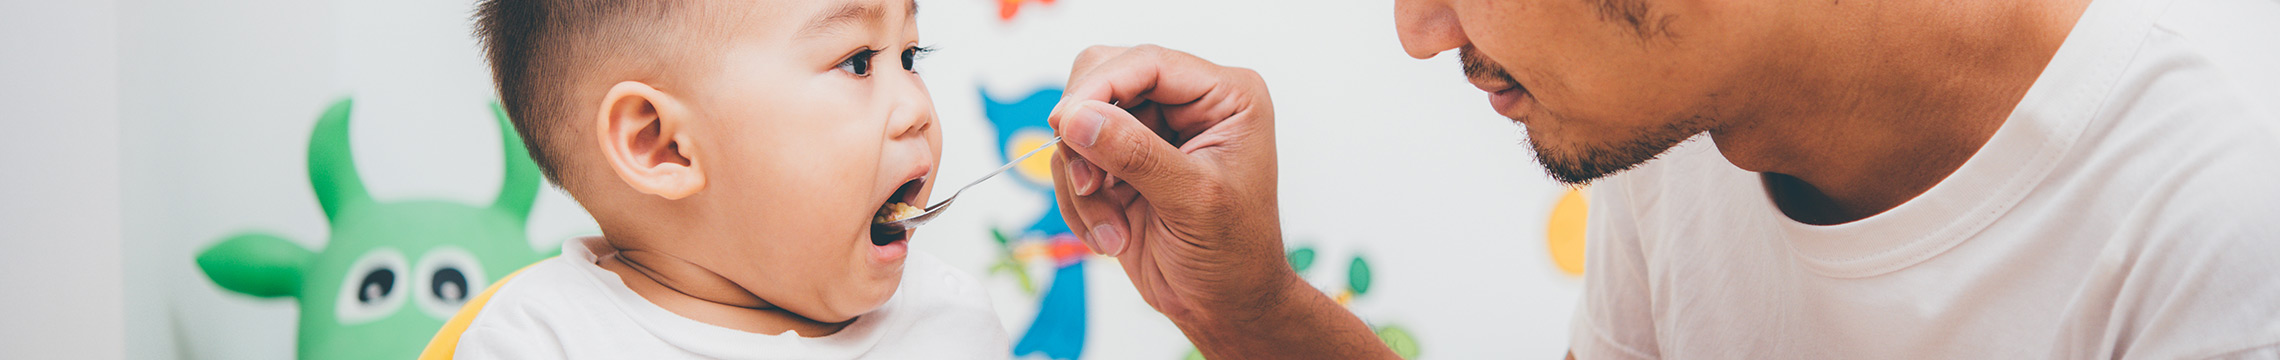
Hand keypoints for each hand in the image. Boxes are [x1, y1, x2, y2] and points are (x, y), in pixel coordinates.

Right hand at [1050, 45, 1394, 358]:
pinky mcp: (1122, 163)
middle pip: (1102, 79)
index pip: (1147, 63)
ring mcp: (1151, 133)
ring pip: (1080, 126)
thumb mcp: (1192, 202)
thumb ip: (1136, 154)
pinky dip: (1079, 204)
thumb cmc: (1233, 257)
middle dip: (1087, 136)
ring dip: (1084, 184)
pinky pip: (1072, 162)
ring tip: (1114, 230)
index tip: (1065, 123)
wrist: (1224, 307)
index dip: (1099, 87)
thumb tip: (1078, 117)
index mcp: (1225, 96)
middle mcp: (1187, 104)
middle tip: (1090, 184)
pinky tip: (1111, 237)